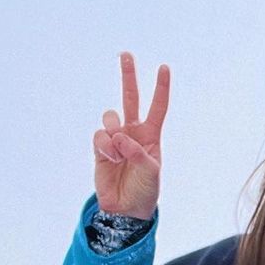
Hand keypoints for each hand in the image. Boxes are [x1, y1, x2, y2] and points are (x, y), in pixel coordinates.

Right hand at [93, 52, 170, 219]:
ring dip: (113, 133)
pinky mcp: (100, 149)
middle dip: (129, 76)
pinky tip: (110, 159)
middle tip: (127, 55)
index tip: (164, 68)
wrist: (126, 209)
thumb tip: (119, 136)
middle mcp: (133, 132)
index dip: (161, 88)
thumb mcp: (150, 171)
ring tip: (118, 154)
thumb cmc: (145, 190)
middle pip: (130, 98)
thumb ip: (137, 151)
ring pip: (110, 119)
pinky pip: (99, 136)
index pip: (157, 107)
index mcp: (151, 136)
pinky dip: (105, 147)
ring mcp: (115, 139)